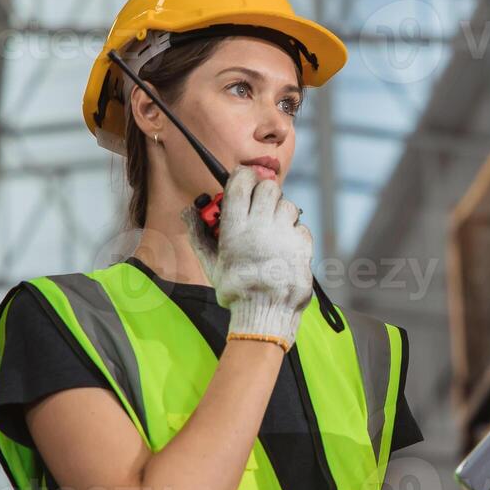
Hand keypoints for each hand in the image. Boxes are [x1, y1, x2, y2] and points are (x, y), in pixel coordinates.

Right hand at [182, 167, 313, 347]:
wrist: (265, 313)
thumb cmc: (236, 290)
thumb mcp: (211, 264)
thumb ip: (198, 234)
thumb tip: (186, 212)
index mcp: (236, 229)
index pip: (241, 183)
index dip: (244, 177)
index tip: (244, 180)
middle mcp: (261, 227)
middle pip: (268, 188)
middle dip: (265, 193)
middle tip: (260, 206)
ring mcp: (284, 234)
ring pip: (288, 205)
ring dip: (281, 212)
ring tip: (273, 230)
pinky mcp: (302, 245)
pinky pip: (301, 227)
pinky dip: (294, 233)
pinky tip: (284, 247)